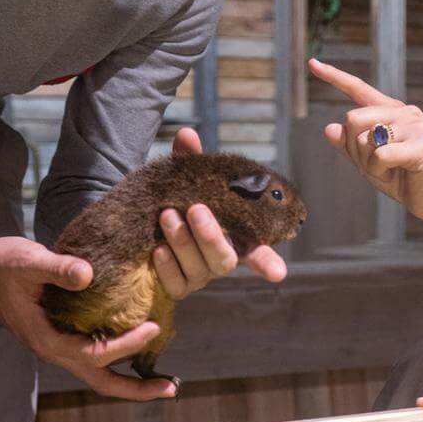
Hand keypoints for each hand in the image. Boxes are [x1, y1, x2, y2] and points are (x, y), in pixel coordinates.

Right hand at [0, 231, 175, 400]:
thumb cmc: (1, 266)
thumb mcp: (27, 261)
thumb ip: (57, 268)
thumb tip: (88, 274)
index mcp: (47, 339)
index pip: (93, 354)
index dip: (125, 344)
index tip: (152, 327)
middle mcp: (55, 350)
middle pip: (101, 381)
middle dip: (136, 389)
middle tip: (171, 387)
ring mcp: (60, 346)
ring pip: (99, 372)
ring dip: (131, 377)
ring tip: (165, 378)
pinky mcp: (64, 336)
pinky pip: (96, 355)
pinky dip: (120, 355)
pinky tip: (141, 343)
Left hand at [150, 127, 287, 299]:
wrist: (145, 220)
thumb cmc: (177, 200)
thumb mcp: (184, 180)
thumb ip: (190, 160)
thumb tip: (187, 134)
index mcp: (234, 238)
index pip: (258, 254)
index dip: (268, 263)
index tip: (277, 273)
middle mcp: (220, 260)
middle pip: (224, 259)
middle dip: (210, 236)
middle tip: (195, 209)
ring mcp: (199, 277)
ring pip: (198, 268)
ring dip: (183, 242)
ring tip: (167, 215)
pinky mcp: (177, 287)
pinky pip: (175, 284)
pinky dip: (167, 266)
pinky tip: (158, 249)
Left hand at [308, 58, 422, 222]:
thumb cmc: (400, 178)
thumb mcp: (366, 162)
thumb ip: (348, 145)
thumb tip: (329, 128)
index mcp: (391, 111)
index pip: (358, 88)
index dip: (334, 76)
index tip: (311, 63)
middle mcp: (404, 112)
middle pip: (352, 118)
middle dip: (353, 149)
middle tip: (374, 165)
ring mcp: (415, 126)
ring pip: (364, 139)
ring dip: (367, 163)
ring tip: (388, 171)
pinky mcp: (421, 146)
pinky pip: (380, 155)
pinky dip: (378, 171)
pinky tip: (395, 174)